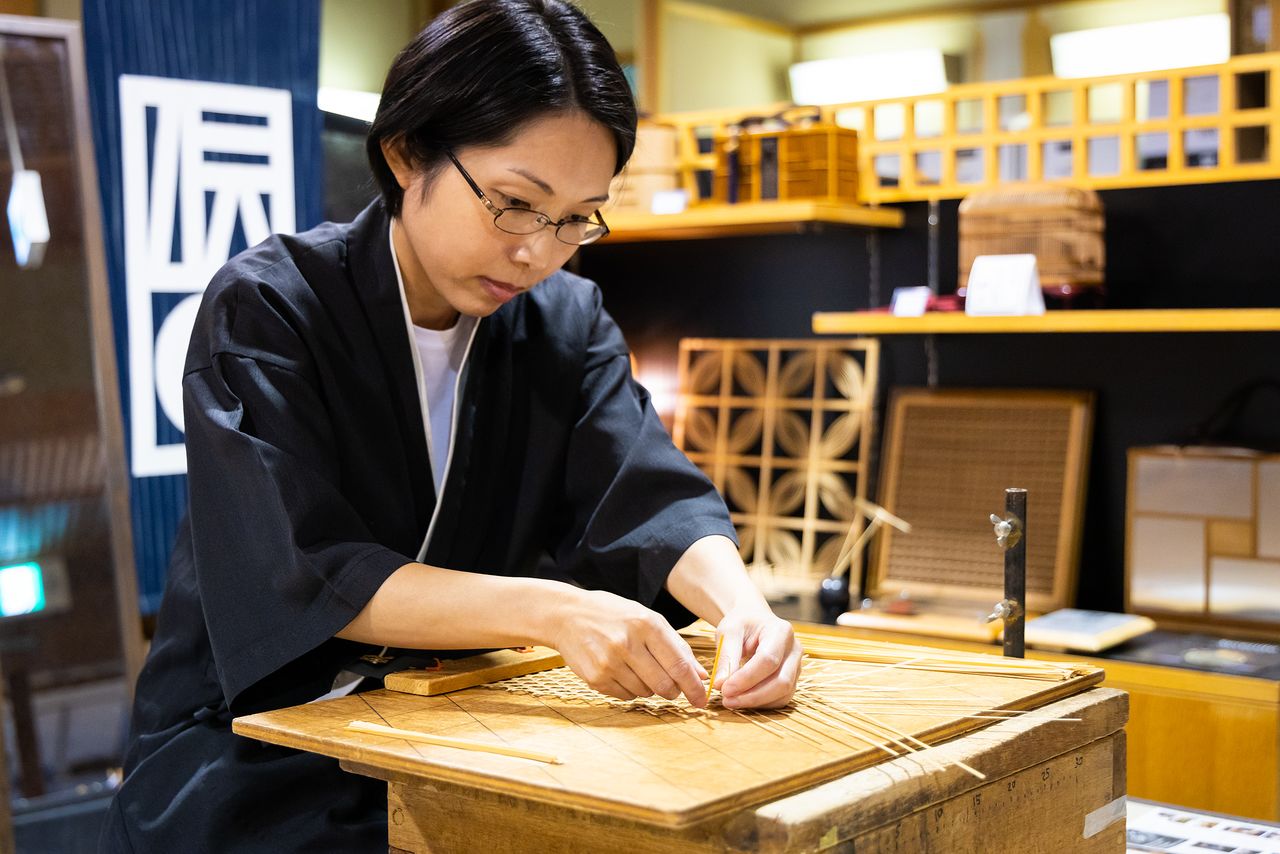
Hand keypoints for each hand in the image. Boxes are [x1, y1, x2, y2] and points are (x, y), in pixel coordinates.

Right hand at [549, 589, 709, 706]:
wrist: (568, 616)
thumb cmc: (614, 616)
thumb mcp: (648, 619)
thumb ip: (676, 646)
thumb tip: (700, 676)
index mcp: (646, 625)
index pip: (679, 665)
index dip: (693, 687)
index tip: (701, 699)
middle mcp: (628, 644)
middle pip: (664, 685)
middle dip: (673, 691)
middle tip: (671, 687)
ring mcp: (609, 662)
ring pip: (645, 692)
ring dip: (649, 687)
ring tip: (636, 667)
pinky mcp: (596, 678)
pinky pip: (626, 696)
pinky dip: (630, 689)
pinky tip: (620, 670)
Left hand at [712, 607, 800, 708]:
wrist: (754, 621)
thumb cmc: (742, 623)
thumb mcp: (729, 631)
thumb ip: (726, 656)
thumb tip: (720, 684)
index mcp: (781, 631)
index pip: (768, 660)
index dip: (746, 678)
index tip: (724, 688)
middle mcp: (794, 649)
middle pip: (781, 681)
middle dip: (753, 695)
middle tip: (727, 700)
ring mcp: (797, 666)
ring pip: (783, 693)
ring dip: (756, 702)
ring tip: (731, 701)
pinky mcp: (793, 679)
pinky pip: (781, 698)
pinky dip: (762, 704)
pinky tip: (743, 700)